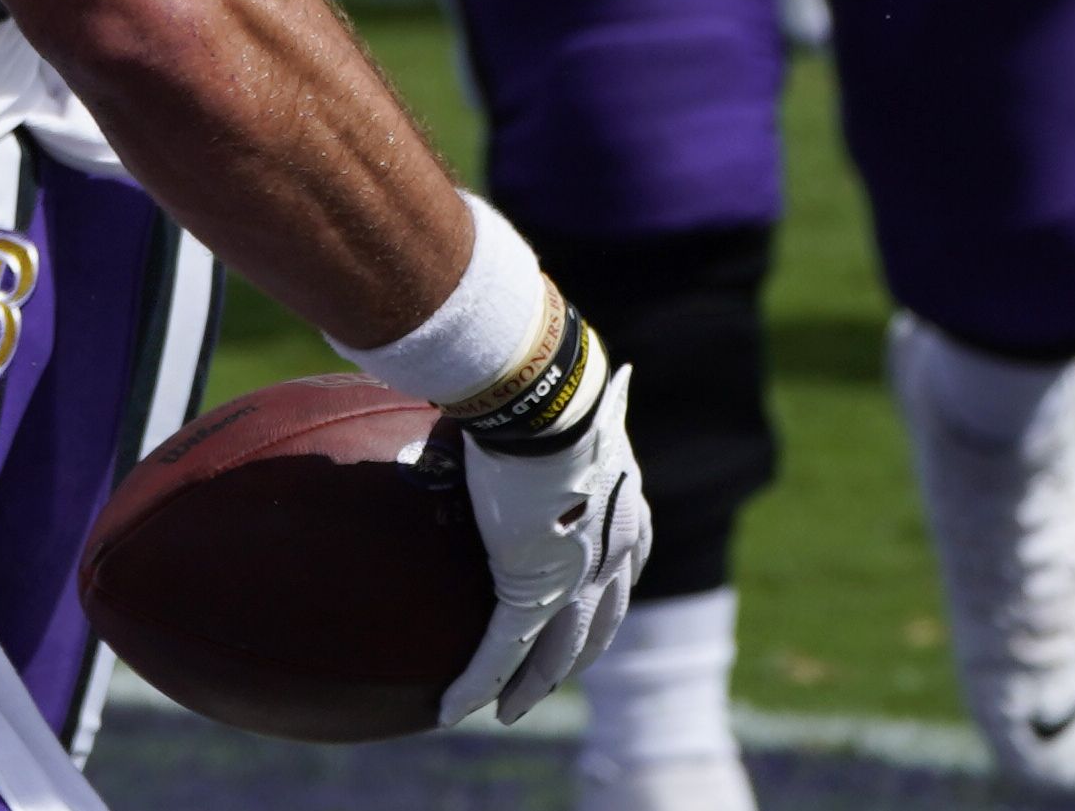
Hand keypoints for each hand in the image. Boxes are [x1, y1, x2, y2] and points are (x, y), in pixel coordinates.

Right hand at [441, 360, 649, 727]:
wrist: (546, 398)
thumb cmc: (547, 383)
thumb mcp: (569, 399)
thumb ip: (567, 398)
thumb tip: (566, 364)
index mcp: (623, 504)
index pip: (622, 565)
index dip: (605, 592)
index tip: (587, 605)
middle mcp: (612, 550)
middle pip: (599, 622)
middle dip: (576, 653)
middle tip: (552, 677)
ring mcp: (575, 575)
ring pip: (557, 650)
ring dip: (531, 685)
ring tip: (507, 710)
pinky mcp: (533, 589)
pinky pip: (503, 649)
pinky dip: (478, 681)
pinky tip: (452, 706)